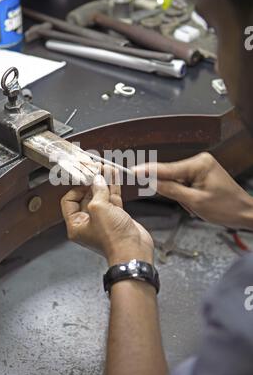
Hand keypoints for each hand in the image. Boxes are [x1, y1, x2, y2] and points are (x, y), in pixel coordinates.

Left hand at [61, 173, 153, 265]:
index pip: (69, 201)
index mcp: (76, 225)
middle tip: (95, 168)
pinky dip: (113, 187)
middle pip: (85, 196)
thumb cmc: (113, 239)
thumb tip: (97, 179)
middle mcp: (88, 222)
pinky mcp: (117, 217)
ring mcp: (103, 219)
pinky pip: (112, 199)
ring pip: (101, 196)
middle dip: (91, 181)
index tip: (84, 177)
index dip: (76, 187)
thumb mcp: (99, 209)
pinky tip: (114, 176)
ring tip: (106, 168)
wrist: (133, 251)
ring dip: (104, 181)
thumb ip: (97, 191)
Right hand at [133, 152, 252, 229]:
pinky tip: (197, 202)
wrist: (244, 212)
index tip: (133, 171)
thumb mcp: (195, 202)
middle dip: (175, 192)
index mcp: (199, 164)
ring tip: (197, 205)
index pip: (167, 168)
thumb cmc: (227, 207)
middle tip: (188, 203)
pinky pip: (184, 183)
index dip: (148, 171)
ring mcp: (201, 167)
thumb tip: (153, 183)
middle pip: (171, 175)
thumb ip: (171, 190)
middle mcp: (199, 161)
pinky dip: (186, 195)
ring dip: (182, 196)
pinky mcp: (201, 174)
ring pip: (177, 181)